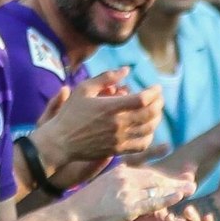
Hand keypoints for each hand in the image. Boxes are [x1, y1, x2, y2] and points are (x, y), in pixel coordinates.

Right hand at [35, 68, 164, 186]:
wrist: (60, 142)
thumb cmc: (70, 113)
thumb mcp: (83, 89)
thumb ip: (106, 78)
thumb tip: (126, 70)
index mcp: (110, 107)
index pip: (143, 99)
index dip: (154, 92)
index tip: (156, 87)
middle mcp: (118, 124)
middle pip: (150, 113)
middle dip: (159, 103)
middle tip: (159, 98)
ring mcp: (119, 138)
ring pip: (149, 128)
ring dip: (157, 118)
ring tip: (155, 111)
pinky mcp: (118, 150)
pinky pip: (142, 144)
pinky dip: (150, 135)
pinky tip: (148, 129)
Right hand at [66, 163, 196, 220]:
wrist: (69, 216)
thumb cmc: (83, 205)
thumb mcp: (101, 185)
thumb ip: (117, 179)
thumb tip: (126, 172)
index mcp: (118, 172)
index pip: (147, 171)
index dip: (164, 174)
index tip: (177, 175)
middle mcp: (124, 178)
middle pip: (155, 177)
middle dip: (174, 180)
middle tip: (191, 180)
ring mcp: (126, 192)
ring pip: (157, 188)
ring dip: (176, 188)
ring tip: (192, 188)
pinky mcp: (127, 207)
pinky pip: (152, 202)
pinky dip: (168, 199)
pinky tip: (180, 197)